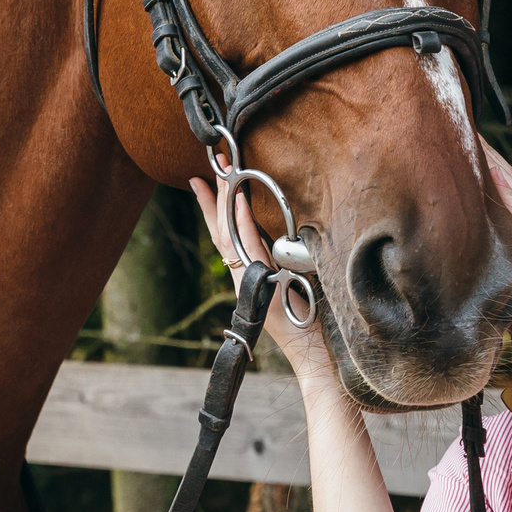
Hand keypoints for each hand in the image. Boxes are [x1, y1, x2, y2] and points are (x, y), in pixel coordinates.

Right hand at [188, 178, 331, 377]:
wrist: (307, 349)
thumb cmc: (303, 319)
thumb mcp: (287, 282)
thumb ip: (278, 263)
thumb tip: (281, 241)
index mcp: (245, 271)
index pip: (223, 232)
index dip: (212, 206)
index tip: (203, 181)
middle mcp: (241, 272)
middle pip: (221, 226)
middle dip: (214, 193)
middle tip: (210, 163)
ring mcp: (249, 276)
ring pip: (231, 232)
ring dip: (226, 200)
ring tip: (222, 173)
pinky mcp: (262, 279)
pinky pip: (251, 245)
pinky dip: (245, 223)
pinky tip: (241, 203)